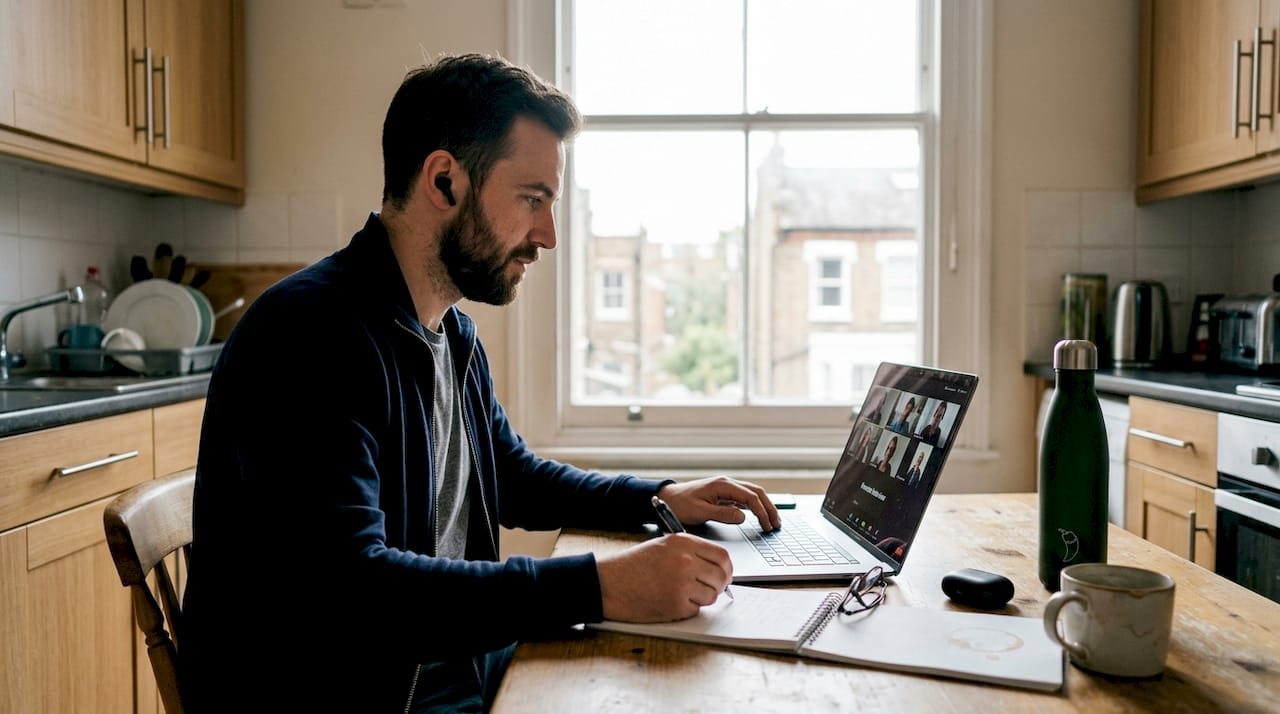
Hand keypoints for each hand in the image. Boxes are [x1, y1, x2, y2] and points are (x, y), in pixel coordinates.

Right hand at [597, 533, 731, 621]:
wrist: (607, 583)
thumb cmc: (631, 566)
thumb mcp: (662, 547)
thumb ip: (690, 553)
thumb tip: (716, 568)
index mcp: (683, 542)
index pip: (722, 556)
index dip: (726, 569)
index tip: (724, 575)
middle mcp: (685, 560)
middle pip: (721, 577)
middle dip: (718, 586)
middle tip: (708, 590)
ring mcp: (682, 583)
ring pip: (711, 596)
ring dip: (701, 599)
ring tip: (681, 595)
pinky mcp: (676, 605)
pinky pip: (696, 610)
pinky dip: (687, 609)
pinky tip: (669, 601)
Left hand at [658, 476, 781, 531]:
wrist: (667, 498)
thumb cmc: (680, 505)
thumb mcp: (700, 512)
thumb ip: (722, 514)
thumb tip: (743, 517)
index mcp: (723, 485)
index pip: (750, 497)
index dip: (762, 511)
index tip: (767, 525)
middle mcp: (727, 484)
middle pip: (756, 492)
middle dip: (769, 508)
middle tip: (777, 524)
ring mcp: (726, 489)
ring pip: (752, 494)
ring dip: (764, 507)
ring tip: (773, 522)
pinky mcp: (724, 495)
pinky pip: (745, 499)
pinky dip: (755, 507)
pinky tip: (760, 517)